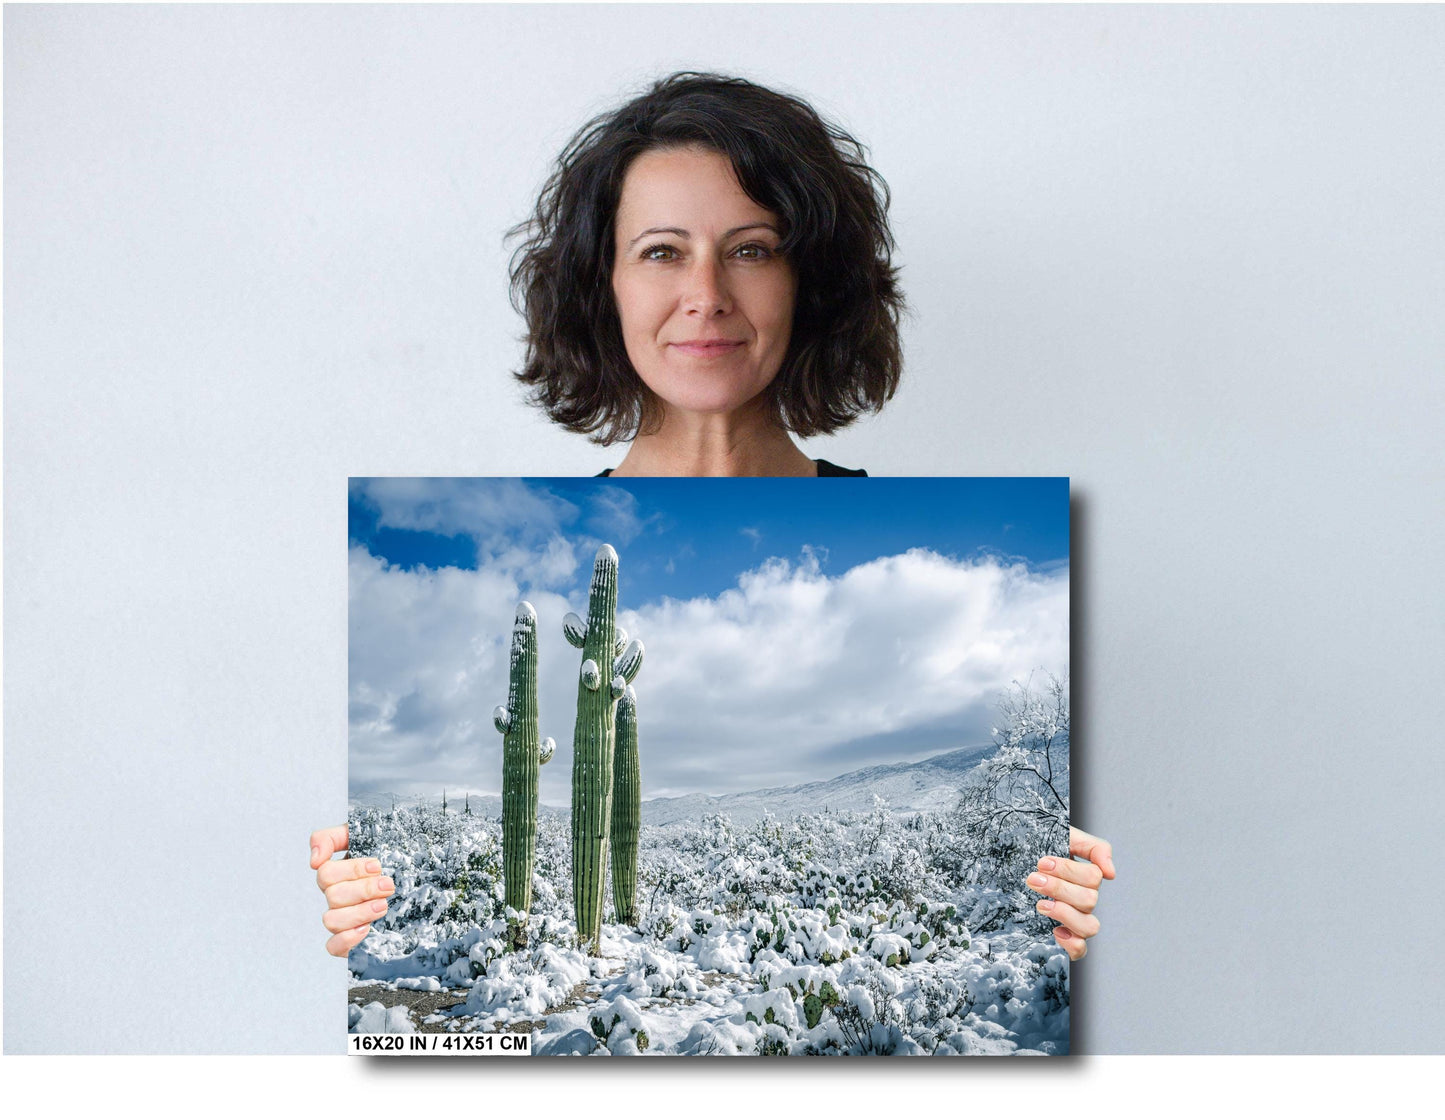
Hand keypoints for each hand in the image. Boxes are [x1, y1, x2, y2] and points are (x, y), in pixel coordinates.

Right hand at [310, 824, 394, 956]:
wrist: (424, 876)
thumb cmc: (393, 853)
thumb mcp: (365, 835)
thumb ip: (332, 837)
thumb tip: (314, 860)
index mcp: (339, 873)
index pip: (326, 873)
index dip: (351, 870)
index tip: (377, 865)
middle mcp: (338, 896)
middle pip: (333, 896)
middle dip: (364, 890)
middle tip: (389, 885)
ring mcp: (345, 918)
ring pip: (331, 921)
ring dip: (359, 913)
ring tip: (384, 906)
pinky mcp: (353, 939)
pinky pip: (333, 947)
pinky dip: (346, 940)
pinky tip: (366, 929)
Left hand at [1026, 826, 1114, 960]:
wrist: (1010, 857)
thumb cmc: (1038, 846)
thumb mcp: (1065, 835)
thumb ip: (1094, 847)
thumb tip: (1111, 873)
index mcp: (1085, 876)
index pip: (1093, 877)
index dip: (1068, 870)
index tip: (1042, 862)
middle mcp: (1083, 898)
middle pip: (1089, 900)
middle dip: (1058, 888)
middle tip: (1033, 879)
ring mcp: (1074, 918)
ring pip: (1089, 926)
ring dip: (1065, 914)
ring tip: (1040, 904)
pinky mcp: (1063, 935)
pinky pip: (1080, 950)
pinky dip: (1072, 944)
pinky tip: (1055, 931)